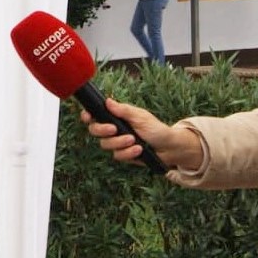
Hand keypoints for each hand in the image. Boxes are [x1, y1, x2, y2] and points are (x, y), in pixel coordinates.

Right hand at [80, 96, 202, 171]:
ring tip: (134, 140)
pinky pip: (117, 156)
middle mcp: (114, 129)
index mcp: (117, 116)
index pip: (96, 115)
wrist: (169, 148)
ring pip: (106, 145)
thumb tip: (108, 101)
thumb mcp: (141, 117)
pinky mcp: (123, 155)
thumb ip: (123, 110)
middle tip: (114, 129)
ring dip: (120, 143)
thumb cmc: (156, 129)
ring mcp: (118, 143)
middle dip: (103, 130)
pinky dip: (128, 153)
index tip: (88, 117)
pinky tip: (138, 149)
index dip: (88, 116)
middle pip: (95, 131)